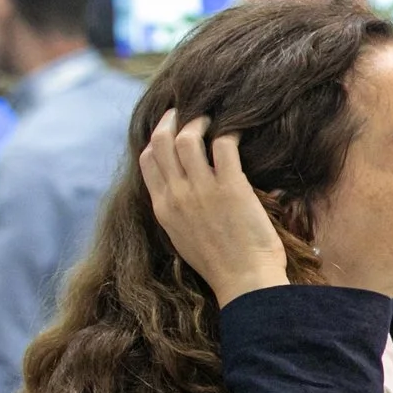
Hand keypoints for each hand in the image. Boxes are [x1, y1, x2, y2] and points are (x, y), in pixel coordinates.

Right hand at [137, 112, 287, 305]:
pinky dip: (229, 132)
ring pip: (188, 138)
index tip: (168, 127)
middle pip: (162, 142)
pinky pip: (223, 145)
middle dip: (172, 120)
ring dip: (200, 121)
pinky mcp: (231, 187)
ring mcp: (202, 190)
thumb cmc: (222, 266)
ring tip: (212, 118)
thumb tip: (182, 193)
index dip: (156, 138)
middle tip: (186, 110)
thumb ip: (179, 213)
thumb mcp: (185, 239)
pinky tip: (237, 132)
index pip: (148, 161)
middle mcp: (177, 195)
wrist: (244, 282)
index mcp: (163, 208)